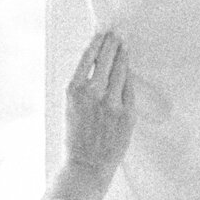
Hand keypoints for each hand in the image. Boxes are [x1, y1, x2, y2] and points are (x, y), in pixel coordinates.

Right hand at [64, 29, 136, 185]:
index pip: (89, 58)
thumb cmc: (75, 138)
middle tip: (116, 34)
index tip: (102, 34)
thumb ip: (82, 88)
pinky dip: (128, 77)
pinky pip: (129, 89)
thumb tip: (96, 67)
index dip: (97, 43)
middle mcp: (93, 92)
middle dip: (112, 44)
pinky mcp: (127, 113)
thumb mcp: (70, 107)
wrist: (86, 165)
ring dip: (123, 56)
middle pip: (107, 59)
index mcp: (74, 90)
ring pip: (121, 71)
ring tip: (124, 46)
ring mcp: (112, 102)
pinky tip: (128, 69)